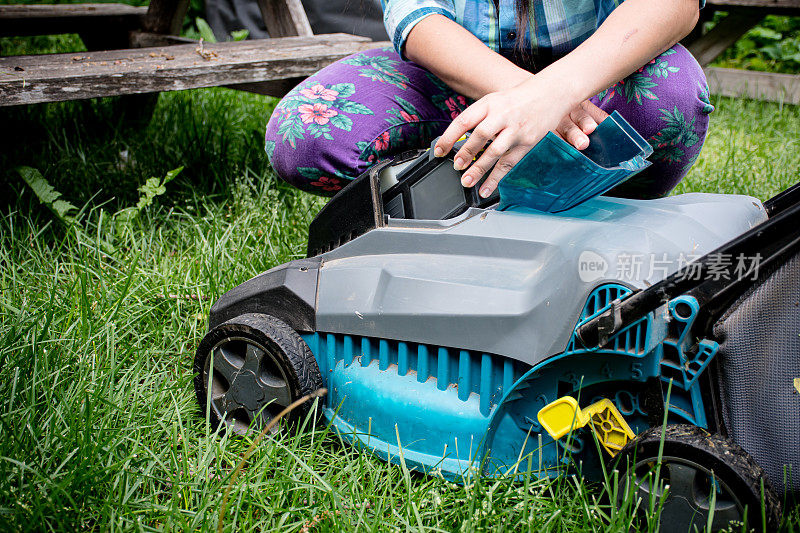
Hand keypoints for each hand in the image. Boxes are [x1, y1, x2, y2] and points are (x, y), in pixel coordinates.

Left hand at [433, 80, 607, 197]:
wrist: (551, 92)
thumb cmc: (518, 99)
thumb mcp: (495, 100)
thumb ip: (478, 118)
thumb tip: (457, 140)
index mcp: (489, 103)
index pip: (464, 121)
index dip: (449, 137)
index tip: (439, 151)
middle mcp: (502, 115)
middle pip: (480, 135)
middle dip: (466, 153)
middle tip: (456, 166)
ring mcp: (516, 129)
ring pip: (494, 152)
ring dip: (479, 169)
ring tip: (467, 181)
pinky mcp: (528, 141)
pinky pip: (509, 162)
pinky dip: (497, 178)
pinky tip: (487, 188)